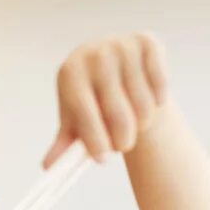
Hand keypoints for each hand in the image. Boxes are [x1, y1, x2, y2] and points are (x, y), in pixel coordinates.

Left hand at [43, 33, 168, 166]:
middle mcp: (94, 55)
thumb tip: (48, 167)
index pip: (85, 115)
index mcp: (70, 73)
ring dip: (142, 123)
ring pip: (143, 105)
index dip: (96, 142)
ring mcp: (122, 46)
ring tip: (135, 122)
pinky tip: (151, 101)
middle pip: (118, 114)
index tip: (102, 160)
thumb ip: (63, 143)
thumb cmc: (91, 99)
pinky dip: (158, 101)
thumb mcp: (74, 118)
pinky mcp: (147, 42)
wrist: (115, 65)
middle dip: (122, 140)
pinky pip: (160, 85)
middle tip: (123, 146)